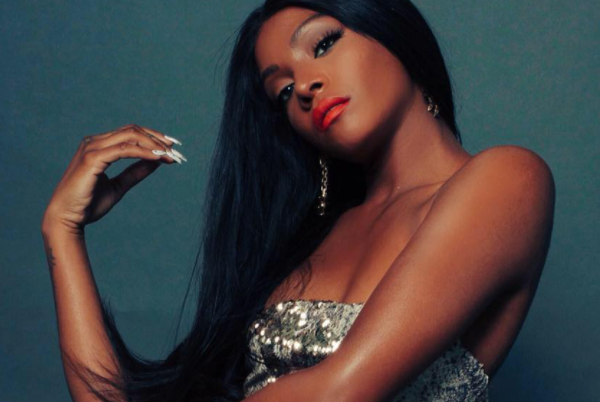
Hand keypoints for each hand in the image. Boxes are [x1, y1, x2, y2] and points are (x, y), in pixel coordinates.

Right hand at [41, 124, 185, 233]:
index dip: (153, 137)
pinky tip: (157, 158)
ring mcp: (92, 148)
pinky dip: (143, 152)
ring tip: (169, 155)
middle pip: (133, 130)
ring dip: (153, 144)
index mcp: (99, 146)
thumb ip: (136, 172)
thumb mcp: (119, 186)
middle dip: (157, 138)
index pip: (130, 132)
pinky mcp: (92, 158)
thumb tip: (157, 160)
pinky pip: (124, 149)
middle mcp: (94, 142)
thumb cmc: (89, 204)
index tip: (172, 147)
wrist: (68, 218)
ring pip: (130, 135)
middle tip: (175, 150)